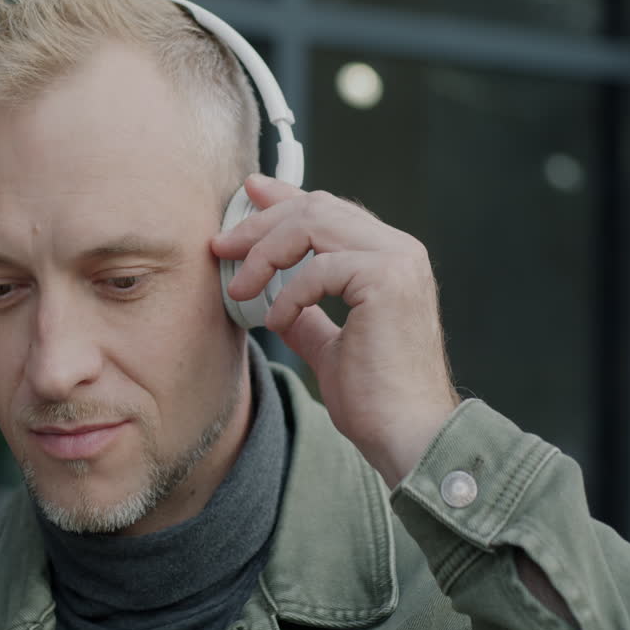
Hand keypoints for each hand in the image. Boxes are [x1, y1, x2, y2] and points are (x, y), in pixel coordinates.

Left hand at [211, 174, 458, 487]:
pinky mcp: (387, 280)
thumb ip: (308, 319)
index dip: (285, 197)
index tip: (248, 194)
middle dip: (262, 223)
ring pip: (315, 222)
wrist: (407, 435)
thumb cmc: (376, 400)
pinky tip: (275, 322)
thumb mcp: (331, 348)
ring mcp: (396, 260)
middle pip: (317, 207)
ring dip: (266, 251)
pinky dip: (288, 293)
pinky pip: (320, 267)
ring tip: (240, 286)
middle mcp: (398, 250)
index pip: (330, 210)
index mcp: (389, 260)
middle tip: (222, 245)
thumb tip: (275, 304)